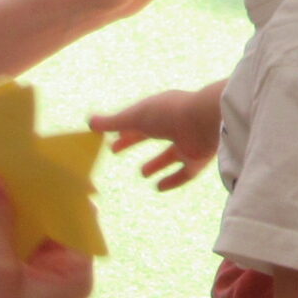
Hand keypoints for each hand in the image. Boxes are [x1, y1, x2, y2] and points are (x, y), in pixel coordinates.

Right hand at [0, 178, 93, 297]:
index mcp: (77, 274)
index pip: (80, 223)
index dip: (66, 195)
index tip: (51, 167)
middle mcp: (67, 273)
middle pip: (59, 224)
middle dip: (41, 199)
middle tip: (27, 165)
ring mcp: (44, 274)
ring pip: (38, 229)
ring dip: (23, 208)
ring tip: (9, 175)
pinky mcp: (21, 274)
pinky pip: (20, 240)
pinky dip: (8, 222)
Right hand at [91, 84, 223, 191]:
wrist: (207, 120)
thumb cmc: (169, 114)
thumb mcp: (136, 117)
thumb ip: (114, 122)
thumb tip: (90, 122)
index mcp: (161, 110)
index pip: (138, 119)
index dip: (122, 128)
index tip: (108, 137)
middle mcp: (175, 124)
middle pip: (151, 133)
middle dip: (133, 140)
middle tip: (114, 150)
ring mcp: (189, 141)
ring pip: (171, 154)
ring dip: (157, 163)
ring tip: (143, 173)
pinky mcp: (199, 158)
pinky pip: (185, 172)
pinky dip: (173, 180)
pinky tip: (159, 187)